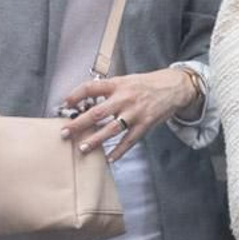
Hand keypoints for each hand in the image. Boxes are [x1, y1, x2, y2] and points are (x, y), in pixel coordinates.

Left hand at [60, 68, 198, 159]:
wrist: (174, 87)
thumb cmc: (146, 84)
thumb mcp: (126, 80)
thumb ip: (108, 90)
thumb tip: (86, 102)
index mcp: (117, 85)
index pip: (90, 88)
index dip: (75, 95)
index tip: (64, 104)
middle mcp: (125, 99)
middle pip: (97, 113)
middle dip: (79, 124)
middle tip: (65, 133)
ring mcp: (135, 113)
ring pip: (111, 129)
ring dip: (95, 140)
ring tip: (82, 148)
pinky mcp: (145, 124)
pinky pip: (129, 141)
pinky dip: (119, 151)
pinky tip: (109, 158)